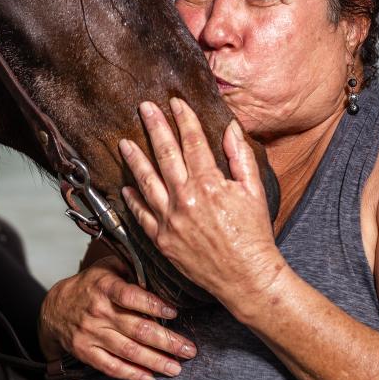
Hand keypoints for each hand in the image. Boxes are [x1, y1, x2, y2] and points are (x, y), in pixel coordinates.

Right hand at [38, 256, 193, 379]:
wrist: (55, 308)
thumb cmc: (91, 286)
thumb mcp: (108, 268)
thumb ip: (133, 270)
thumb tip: (163, 275)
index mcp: (105, 287)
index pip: (131, 296)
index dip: (154, 305)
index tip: (175, 313)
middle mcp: (98, 312)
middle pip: (137, 329)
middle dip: (167, 342)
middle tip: (189, 350)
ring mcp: (91, 334)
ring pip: (128, 351)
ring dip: (155, 361)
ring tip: (176, 368)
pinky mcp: (86, 352)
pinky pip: (111, 367)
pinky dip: (132, 374)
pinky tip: (150, 378)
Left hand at [120, 98, 281, 304]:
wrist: (246, 276)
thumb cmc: (254, 234)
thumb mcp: (254, 190)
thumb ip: (239, 156)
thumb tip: (230, 128)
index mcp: (210, 184)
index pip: (192, 141)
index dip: (183, 119)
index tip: (175, 103)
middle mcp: (186, 199)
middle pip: (165, 154)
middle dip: (154, 126)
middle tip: (144, 108)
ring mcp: (171, 220)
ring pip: (146, 181)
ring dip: (134, 159)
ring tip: (124, 143)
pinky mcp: (162, 240)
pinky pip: (141, 215)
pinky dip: (133, 199)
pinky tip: (127, 186)